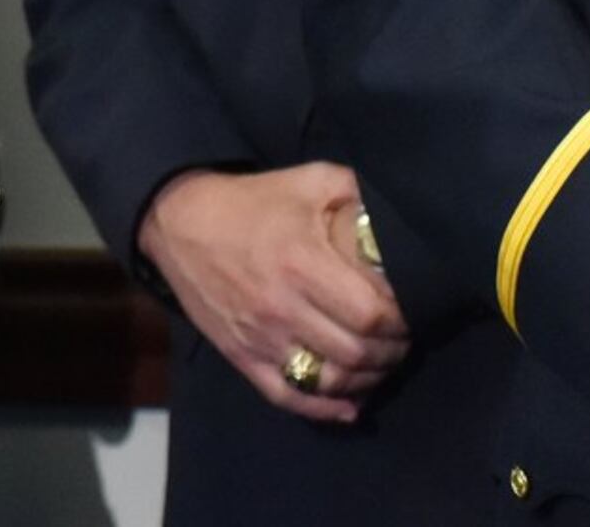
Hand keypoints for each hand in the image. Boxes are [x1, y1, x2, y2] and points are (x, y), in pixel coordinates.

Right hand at [137, 164, 404, 422]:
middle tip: (400, 340)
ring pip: (330, 381)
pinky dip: (324, 409)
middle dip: (392, 352)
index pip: (372, 315)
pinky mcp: (240, 354)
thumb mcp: (307, 181)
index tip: (412, 313)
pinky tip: (349, 405)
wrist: (176, 219)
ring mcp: (259, 336)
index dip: (402, 322)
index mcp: (301, 263)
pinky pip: (288, 396)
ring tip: (379, 363)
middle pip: (357, 353)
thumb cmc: (250, 202)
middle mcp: (281, 306)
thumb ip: (356, 192)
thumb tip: (399, 211)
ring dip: (367, 379)